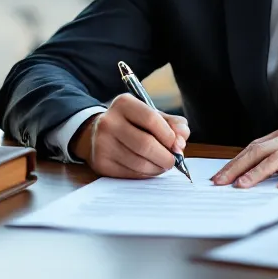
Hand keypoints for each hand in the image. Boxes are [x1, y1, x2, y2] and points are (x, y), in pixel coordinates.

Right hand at [72, 93, 189, 178]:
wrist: (96, 134)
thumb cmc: (131, 124)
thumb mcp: (151, 115)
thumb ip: (172, 123)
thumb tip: (181, 140)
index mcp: (123, 104)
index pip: (151, 119)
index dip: (169, 135)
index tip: (177, 145)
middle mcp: (109, 122)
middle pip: (145, 144)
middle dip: (166, 156)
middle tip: (173, 160)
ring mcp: (102, 143)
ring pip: (139, 162)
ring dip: (157, 168)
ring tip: (162, 165)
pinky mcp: (101, 163)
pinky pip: (130, 174)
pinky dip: (145, 174)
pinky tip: (148, 168)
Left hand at [212, 126, 277, 188]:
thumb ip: (277, 157)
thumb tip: (251, 174)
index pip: (252, 148)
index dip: (234, 163)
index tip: (218, 178)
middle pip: (259, 152)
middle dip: (238, 168)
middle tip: (221, 183)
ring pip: (277, 159)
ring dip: (258, 172)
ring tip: (243, 185)